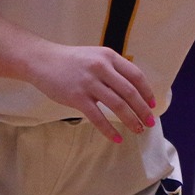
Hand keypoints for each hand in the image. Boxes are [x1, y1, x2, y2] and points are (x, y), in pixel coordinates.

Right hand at [27, 42, 156, 140]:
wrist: (42, 60)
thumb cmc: (70, 60)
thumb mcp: (95, 56)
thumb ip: (112, 68)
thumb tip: (132, 89)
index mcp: (109, 57)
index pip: (136, 76)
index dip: (147, 92)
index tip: (153, 104)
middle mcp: (101, 68)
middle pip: (130, 92)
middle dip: (143, 110)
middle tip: (150, 122)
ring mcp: (89, 83)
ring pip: (117, 105)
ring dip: (131, 120)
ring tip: (138, 130)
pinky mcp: (77, 97)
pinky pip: (97, 117)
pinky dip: (109, 130)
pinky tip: (116, 138)